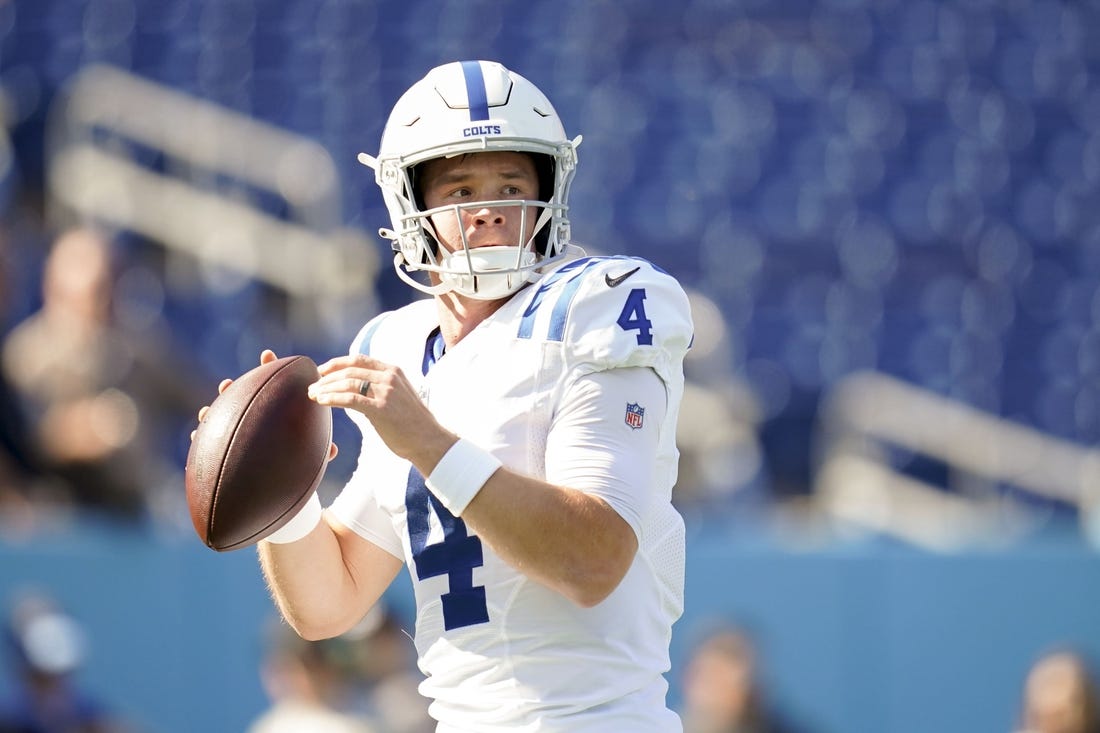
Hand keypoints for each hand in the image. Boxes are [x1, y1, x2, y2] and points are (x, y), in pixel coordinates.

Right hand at [191, 350, 338, 461]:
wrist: (277, 488)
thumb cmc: (294, 465)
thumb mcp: (307, 456)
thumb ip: (319, 451)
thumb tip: (333, 450)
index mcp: (273, 414)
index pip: (270, 384)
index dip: (268, 367)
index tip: (267, 354)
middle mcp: (251, 420)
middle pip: (239, 398)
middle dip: (232, 389)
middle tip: (228, 384)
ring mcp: (234, 432)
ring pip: (218, 418)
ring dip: (210, 413)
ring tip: (206, 411)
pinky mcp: (221, 451)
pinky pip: (206, 444)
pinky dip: (200, 439)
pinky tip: (195, 438)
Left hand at [308, 354, 453, 469]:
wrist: (429, 440)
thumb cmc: (413, 424)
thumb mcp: (399, 396)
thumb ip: (381, 388)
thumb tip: (358, 391)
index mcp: (393, 371)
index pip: (359, 359)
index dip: (337, 363)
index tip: (322, 370)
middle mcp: (389, 377)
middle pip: (350, 370)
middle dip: (326, 377)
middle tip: (312, 386)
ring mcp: (386, 391)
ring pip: (347, 382)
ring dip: (326, 388)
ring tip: (313, 395)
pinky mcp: (381, 408)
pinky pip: (350, 399)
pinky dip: (332, 398)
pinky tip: (321, 401)